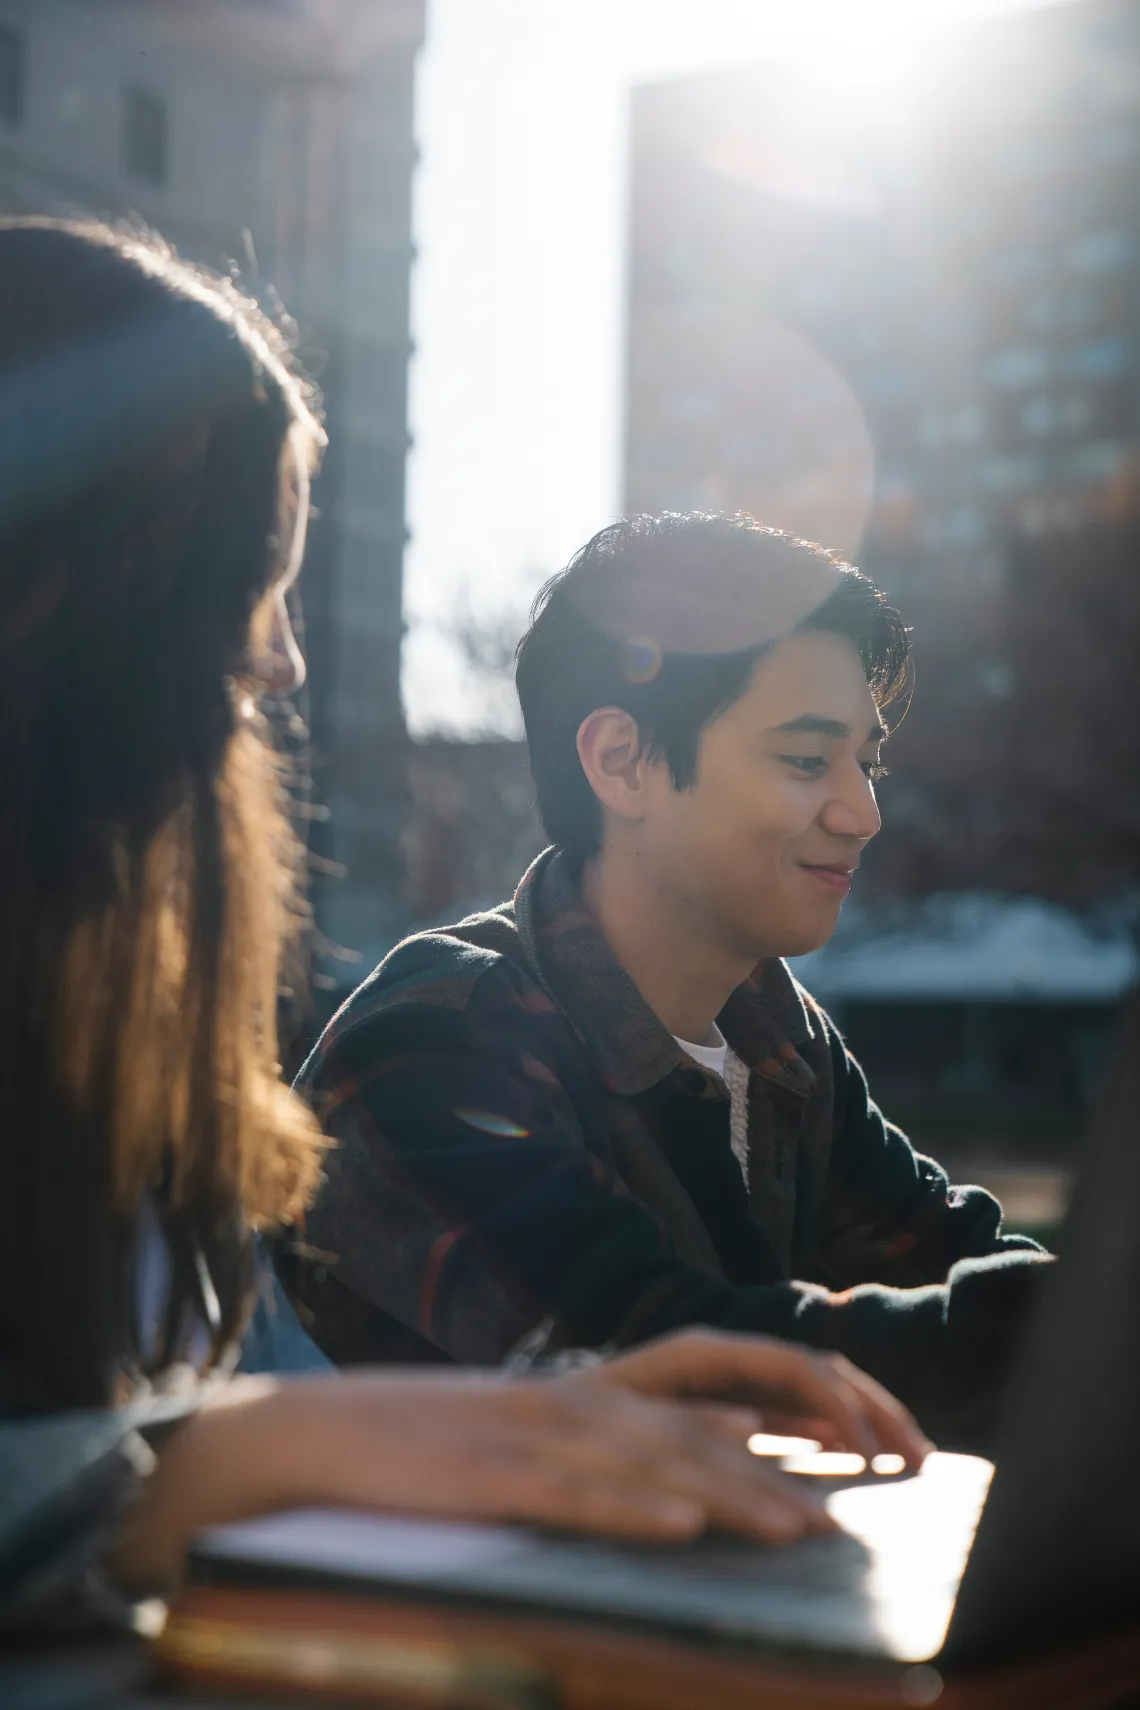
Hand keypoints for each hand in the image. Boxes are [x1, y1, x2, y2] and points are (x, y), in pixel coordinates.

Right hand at [111, 1364, 838, 1588]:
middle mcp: (572, 1397)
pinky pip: (569, 1497)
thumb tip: (735, 1437)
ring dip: (729, 1495)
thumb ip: (633, 1430)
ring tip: (798, 1529)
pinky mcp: (486, 1476)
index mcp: (588, 1384)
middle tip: (852, 1510)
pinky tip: (676, 1527)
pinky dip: (626, 1510)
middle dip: (780, 1464)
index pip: (711, 1377)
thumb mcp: (541, 1426)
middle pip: (696, 1426)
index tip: (855, 1439)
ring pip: (648, 1462)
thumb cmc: (432, 1441)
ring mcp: (529, 1433)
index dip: (789, 1400)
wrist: (314, 1434)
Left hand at [587, 1328, 931, 1466]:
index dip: (842, 1406)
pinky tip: (851, 1457)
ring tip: (906, 1459)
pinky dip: (830, 1429)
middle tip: (920, 1459)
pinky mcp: (726, 1401)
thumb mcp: (625, 1415)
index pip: (796, 1366)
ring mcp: (729, 1376)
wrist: (535, 1413)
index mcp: (706, 1350)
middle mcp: (724, 1355)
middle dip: (874, 1410)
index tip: (869, 1456)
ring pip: (814, 1389)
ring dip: (863, 1418)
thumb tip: (755, 1433)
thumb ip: (689, 1421)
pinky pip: (792, 1410)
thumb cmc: (573, 1415)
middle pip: (819, 1372)